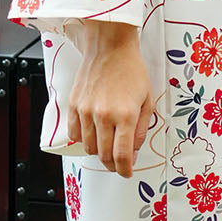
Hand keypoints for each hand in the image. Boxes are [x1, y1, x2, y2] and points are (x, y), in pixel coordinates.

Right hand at [68, 21, 153, 178]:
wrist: (110, 47)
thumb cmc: (131, 70)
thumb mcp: (147, 99)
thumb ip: (141, 128)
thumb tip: (133, 150)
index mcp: (125, 115)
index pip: (122, 155)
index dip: (125, 170)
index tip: (126, 173)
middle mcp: (104, 115)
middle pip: (104, 155)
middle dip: (112, 164)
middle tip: (118, 163)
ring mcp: (86, 110)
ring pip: (88, 147)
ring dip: (98, 152)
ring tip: (106, 146)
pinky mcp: (74, 104)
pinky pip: (74, 133)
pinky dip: (83, 139)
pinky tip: (92, 134)